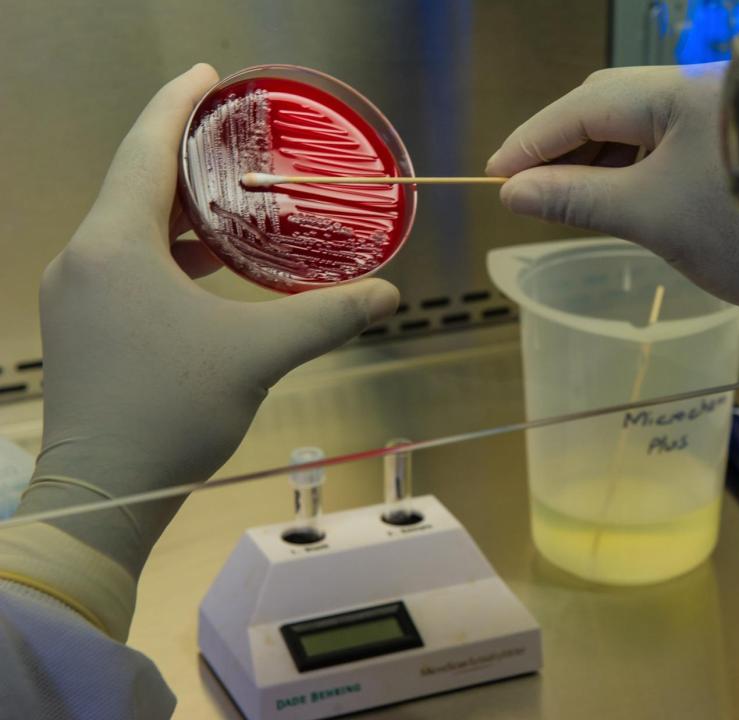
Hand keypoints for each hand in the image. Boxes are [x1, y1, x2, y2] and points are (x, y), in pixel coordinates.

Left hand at [20, 65, 400, 575]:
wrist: (102, 492)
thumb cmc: (167, 412)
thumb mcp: (257, 355)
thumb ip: (325, 317)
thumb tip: (388, 295)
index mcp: (114, 245)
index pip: (144, 148)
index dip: (177, 105)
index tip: (208, 78)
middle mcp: (84, 259)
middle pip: (136, 183)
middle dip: (187, 156)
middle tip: (237, 138)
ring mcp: (77, 295)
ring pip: (129, 227)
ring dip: (180, 209)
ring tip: (235, 199)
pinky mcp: (83, 327)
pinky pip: (124, 263)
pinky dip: (168, 252)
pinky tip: (210, 269)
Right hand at [486, 63, 738, 307]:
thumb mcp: (651, 216)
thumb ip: (577, 198)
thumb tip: (515, 190)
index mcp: (677, 92)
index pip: (583, 106)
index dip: (532, 141)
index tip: (494, 176)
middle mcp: (701, 91)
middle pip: (610, 108)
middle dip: (564, 149)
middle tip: (525, 193)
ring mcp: (722, 117)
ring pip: (641, 130)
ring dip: (599, 163)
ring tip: (565, 203)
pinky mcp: (738, 146)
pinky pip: (670, 148)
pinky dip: (635, 173)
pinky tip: (616, 200)